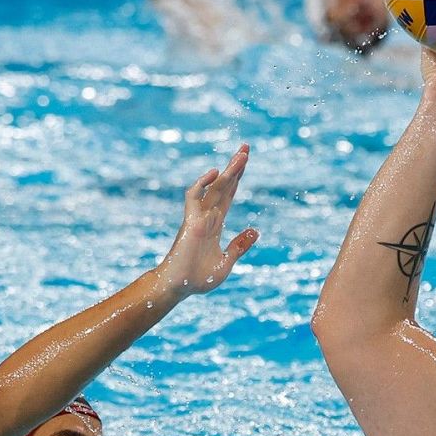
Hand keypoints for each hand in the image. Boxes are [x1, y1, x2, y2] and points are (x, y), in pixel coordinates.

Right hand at [155, 146, 259, 296]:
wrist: (180, 288)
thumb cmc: (199, 278)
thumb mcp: (226, 261)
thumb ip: (239, 246)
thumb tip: (255, 230)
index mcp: (216, 224)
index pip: (229, 195)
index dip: (237, 179)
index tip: (245, 162)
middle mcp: (207, 217)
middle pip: (224, 186)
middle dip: (235, 167)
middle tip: (246, 147)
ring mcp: (198, 218)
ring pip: (214, 188)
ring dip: (228, 171)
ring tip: (242, 155)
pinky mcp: (190, 222)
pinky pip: (193, 197)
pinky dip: (202, 184)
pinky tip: (215, 173)